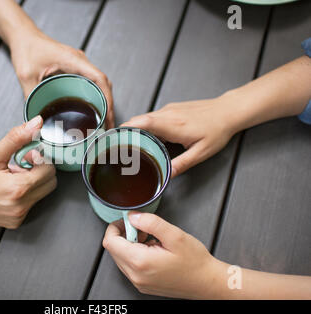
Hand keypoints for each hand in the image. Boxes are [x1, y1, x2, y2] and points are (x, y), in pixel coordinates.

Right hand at [0, 116, 56, 228]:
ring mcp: (18, 216)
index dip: (39, 159)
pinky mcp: (15, 221)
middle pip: (50, 183)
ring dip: (32, 182)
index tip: (26, 155)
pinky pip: (31, 203)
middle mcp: (20, 206)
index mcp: (17, 189)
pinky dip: (25, 194)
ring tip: (11, 177)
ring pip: (42, 193)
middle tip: (19, 165)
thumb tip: (36, 124)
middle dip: (39, 170)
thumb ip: (17, 138)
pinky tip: (8, 188)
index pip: (49, 170)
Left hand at [10, 30, 114, 127]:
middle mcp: (80, 61)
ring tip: (104, 120)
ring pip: (99, 83)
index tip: (108, 113)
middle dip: (108, 104)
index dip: (107, 97)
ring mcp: (79, 64)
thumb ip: (31, 97)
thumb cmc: (26, 48)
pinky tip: (93, 108)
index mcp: (72, 60)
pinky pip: (91, 82)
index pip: (99, 78)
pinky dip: (96, 95)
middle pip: (103, 83)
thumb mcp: (26, 75)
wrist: (23, 36)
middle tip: (108, 124)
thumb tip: (35, 119)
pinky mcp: (75, 68)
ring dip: (104, 100)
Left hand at [102, 212, 224, 298]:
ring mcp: (138, 282)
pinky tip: (152, 250)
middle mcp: (136, 275)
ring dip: (129, 245)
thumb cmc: (195, 263)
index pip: (110, 242)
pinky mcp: (143, 284)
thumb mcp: (175, 235)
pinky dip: (135, 255)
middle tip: (143, 229)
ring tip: (150, 240)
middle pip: (113, 250)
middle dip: (124, 235)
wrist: (207, 283)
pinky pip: (129, 266)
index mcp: (140, 262)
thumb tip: (133, 216)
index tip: (127, 221)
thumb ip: (151, 222)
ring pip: (120, 258)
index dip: (115, 227)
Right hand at [121, 95, 236, 176]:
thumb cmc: (218, 130)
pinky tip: (148, 136)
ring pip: (145, 117)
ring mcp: (169, 110)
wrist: (228, 111)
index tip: (114, 136)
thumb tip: (166, 175)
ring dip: (135, 128)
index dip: (126, 129)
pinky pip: (153, 116)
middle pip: (138, 119)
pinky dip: (145, 125)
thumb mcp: (201, 153)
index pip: (142, 123)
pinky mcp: (172, 109)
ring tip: (130, 143)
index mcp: (172, 125)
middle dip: (125, 130)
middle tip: (118, 145)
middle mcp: (168, 114)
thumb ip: (182, 164)